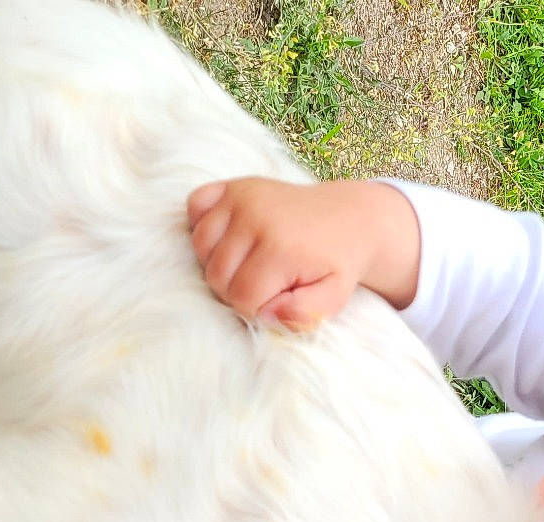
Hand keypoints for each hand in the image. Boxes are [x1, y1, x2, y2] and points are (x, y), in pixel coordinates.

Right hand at [185, 177, 419, 328]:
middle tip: (264, 282)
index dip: (256, 308)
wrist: (349, 218)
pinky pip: (195, 206)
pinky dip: (203, 224)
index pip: (241, 298)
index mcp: (280, 248)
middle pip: (216, 276)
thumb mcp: (333, 298)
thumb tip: (267, 315)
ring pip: (200, 247)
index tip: (277, 298)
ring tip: (248, 262)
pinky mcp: (233, 184)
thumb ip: (304, 315)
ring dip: (218, 262)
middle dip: (236, 290)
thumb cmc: (336, 264)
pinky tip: (229, 236)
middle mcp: (256, 216)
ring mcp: (241, 196)